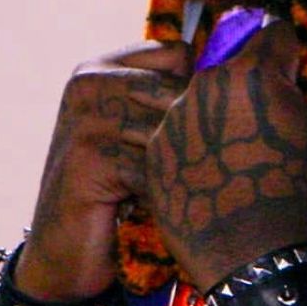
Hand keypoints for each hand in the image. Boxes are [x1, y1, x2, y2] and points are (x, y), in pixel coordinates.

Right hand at [19, 41, 190, 302]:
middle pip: (180, 91)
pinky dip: (163, 195)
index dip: (198, 91)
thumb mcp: (135, 133)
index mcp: (100, 67)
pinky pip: (156, 170)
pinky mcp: (89, 157)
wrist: (64, 252)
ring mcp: (86, 117)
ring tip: (174, 190)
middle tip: (194, 170)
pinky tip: (153, 208)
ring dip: (182, 169)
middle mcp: (88, 82)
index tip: (199, 126)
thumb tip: (242, 75)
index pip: (178, 53)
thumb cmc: (114, 189)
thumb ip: (167, 98)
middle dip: (195, 135)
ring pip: (172, 132)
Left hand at [144, 19, 306, 289]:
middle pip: (231, 66)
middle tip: (264, 122)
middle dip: (249, 85)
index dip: (288, 52)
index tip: (291, 72)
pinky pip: (178, 133)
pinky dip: (193, 145)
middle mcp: (205, 86)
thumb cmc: (297, 194)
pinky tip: (209, 173)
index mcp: (251, 74)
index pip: (274, 33)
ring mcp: (174, 118)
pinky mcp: (154, 150)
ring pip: (200, 100)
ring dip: (217, 115)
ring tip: (233, 155)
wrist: (252, 256)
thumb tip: (301, 88)